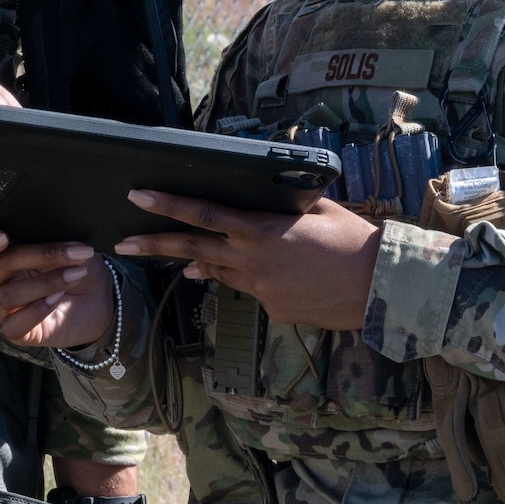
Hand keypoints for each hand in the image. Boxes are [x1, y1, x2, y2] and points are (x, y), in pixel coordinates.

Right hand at [0, 231, 115, 348]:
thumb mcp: (67, 244)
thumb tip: (52, 225)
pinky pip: (14, 325)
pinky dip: (38, 309)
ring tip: (75, 274)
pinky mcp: (18, 332)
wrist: (99, 298)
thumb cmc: (76, 266)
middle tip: (69, 251)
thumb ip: (50, 235)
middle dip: (34, 255)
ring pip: (5, 296)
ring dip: (43, 283)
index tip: (2, 236)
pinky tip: (58, 298)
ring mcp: (3, 309)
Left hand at [114, 192, 381, 330]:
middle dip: (154, 245)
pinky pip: (252, 291)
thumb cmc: (352, 238)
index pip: (203, 214)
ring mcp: (261, 289)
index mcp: (260, 229)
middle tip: (123, 244)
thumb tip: (264, 193)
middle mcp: (253, 260)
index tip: (137, 196)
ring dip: (199, 263)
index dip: (167, 205)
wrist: (380, 286)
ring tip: (178, 259)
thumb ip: (281, 203)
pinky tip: (271, 273)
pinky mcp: (274, 310)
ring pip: (220, 272)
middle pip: (193, 249)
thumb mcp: (315, 207)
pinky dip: (251, 279)